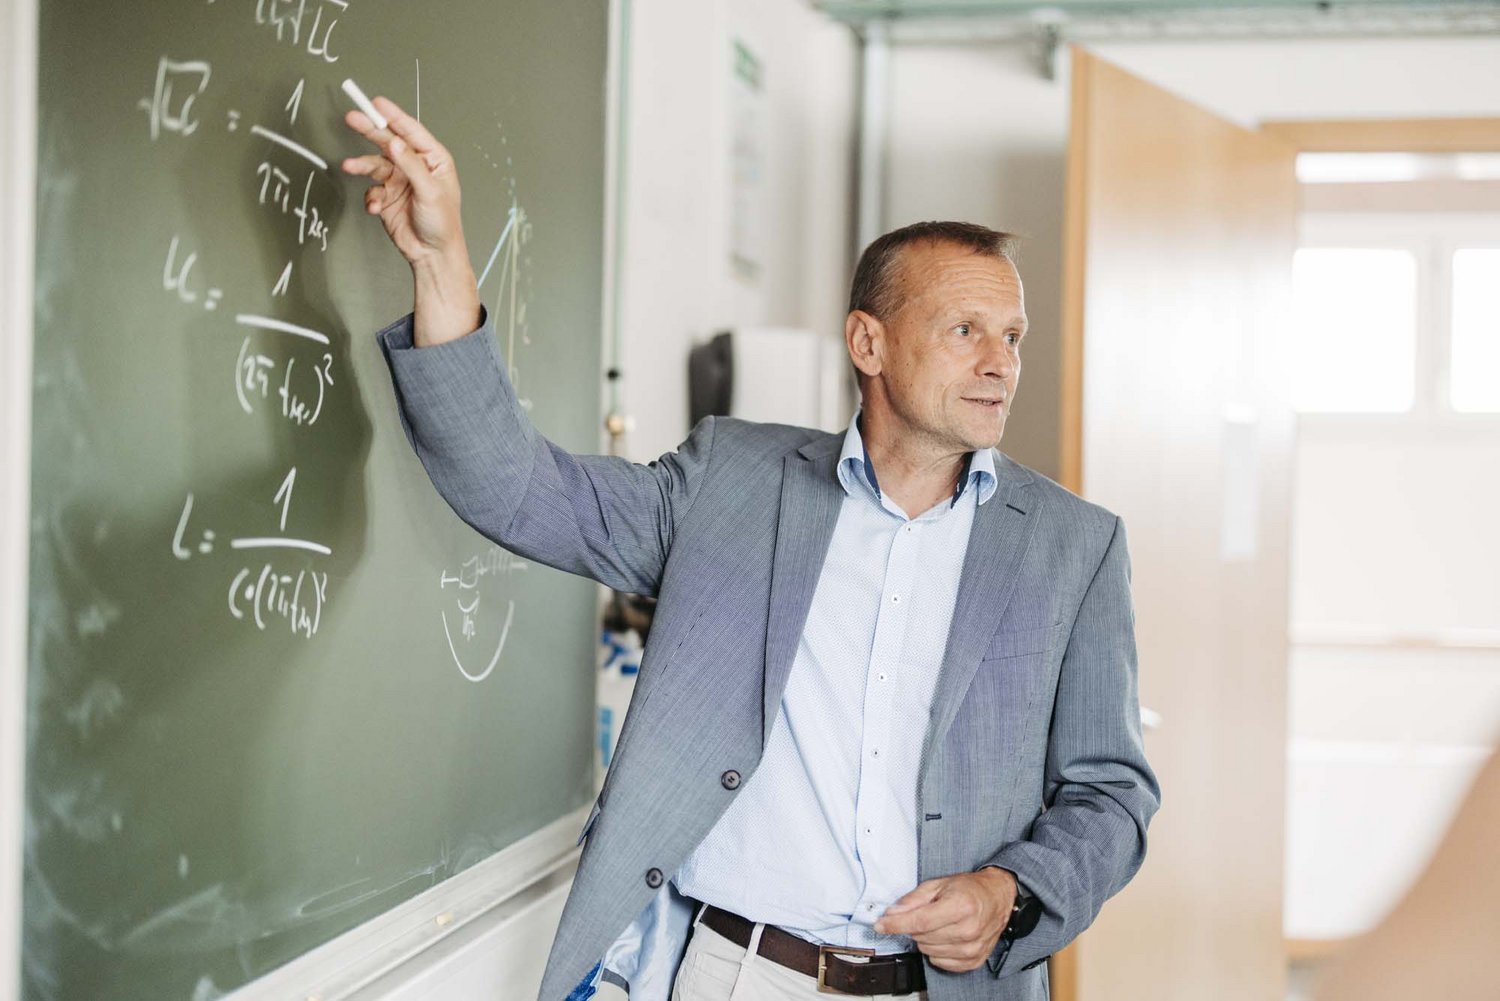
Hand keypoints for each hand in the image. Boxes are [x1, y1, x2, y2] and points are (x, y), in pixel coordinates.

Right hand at [341, 96, 464, 266]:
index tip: (376, 103)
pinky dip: (371, 197)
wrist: (432, 254)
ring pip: (375, 164)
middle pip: (389, 141)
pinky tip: (376, 207)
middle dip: (370, 130)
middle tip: (352, 118)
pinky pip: (372, 190)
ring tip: (350, 166)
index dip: (393, 116)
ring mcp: (400, 180)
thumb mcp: (430, 191)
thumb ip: (410, 164)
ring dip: (362, 166)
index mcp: (434, 160)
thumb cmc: (442, 224)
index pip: (411, 131)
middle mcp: (415, 166)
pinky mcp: (387, 196)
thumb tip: (394, 141)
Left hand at [874, 868, 1017, 972]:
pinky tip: (944, 936)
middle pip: (922, 937)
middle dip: (914, 926)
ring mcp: (973, 948)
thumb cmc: (970, 889)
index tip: (881, 925)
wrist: (999, 898)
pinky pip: (940, 962)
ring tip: (939, 923)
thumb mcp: (939, 884)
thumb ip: (914, 899)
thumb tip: (892, 913)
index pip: (919, 921)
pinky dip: (936, 950)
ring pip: (928, 951)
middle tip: (926, 912)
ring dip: (926, 938)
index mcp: (961, 906)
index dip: (896, 924)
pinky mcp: (973, 960)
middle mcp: (969, 930)